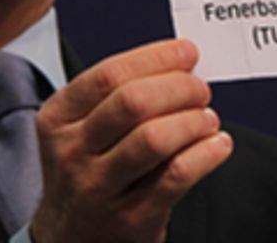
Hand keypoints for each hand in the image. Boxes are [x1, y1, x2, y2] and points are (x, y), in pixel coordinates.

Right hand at [29, 39, 232, 242]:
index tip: (186, 52)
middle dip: (179, 87)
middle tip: (200, 90)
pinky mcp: (131, 219)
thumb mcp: (80, 131)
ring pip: (154, 138)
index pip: (109, 74)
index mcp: (58, 118)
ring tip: (207, 119)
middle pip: (133, 102)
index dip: (155, 58)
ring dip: (193, 121)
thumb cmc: (86, 174)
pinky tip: (217, 145)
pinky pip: (176, 176)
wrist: (71, 240)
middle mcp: (73, 152)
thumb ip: (118, 97)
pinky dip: (206, 154)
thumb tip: (179, 62)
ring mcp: (99, 188)